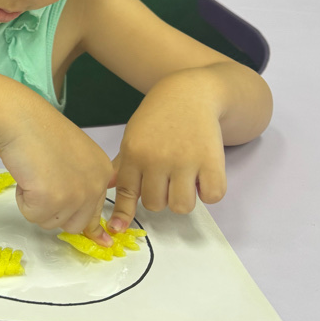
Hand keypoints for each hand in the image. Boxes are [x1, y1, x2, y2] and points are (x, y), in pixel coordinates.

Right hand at [0, 111, 113, 246]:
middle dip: (54, 211)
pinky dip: (23, 200)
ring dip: (36, 205)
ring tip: (33, 174)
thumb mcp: (74, 156)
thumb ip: (82, 183)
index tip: (102, 241)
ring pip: (51, 222)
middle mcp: (94, 186)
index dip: (91, 226)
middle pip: (75, 224)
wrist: (20, 119)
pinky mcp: (50, 199)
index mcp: (102, 173)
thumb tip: (89, 225)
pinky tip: (25, 176)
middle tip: (42, 186)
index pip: (98, 212)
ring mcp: (74, 194)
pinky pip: (32, 216)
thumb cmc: (40, 130)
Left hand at [108, 72, 226, 232]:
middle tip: (168, 178)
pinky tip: (204, 174)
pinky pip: (212, 197)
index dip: (122, 213)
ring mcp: (185, 161)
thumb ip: (122, 164)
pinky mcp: (212, 161)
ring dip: (184, 197)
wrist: (191, 92)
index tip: (117, 228)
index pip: (126, 192)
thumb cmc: (158, 116)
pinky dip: (210, 191)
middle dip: (161, 196)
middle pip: (156, 204)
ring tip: (186, 177)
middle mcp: (157, 159)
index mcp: (134, 153)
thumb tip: (106, 187)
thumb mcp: (133, 135)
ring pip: (182, 206)